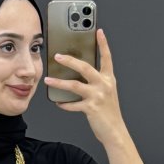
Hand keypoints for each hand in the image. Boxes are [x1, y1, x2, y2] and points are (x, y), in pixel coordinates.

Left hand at [43, 28, 125, 145]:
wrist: (115, 131)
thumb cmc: (109, 112)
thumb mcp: (106, 92)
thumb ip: (96, 82)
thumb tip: (78, 74)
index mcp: (109, 79)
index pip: (107, 57)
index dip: (103, 44)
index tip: (98, 31)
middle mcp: (104, 85)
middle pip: (85, 67)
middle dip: (70, 60)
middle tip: (58, 56)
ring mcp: (98, 96)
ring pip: (75, 85)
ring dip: (59, 83)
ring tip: (48, 80)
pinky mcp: (91, 108)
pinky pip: (73, 104)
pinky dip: (64, 104)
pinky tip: (58, 103)